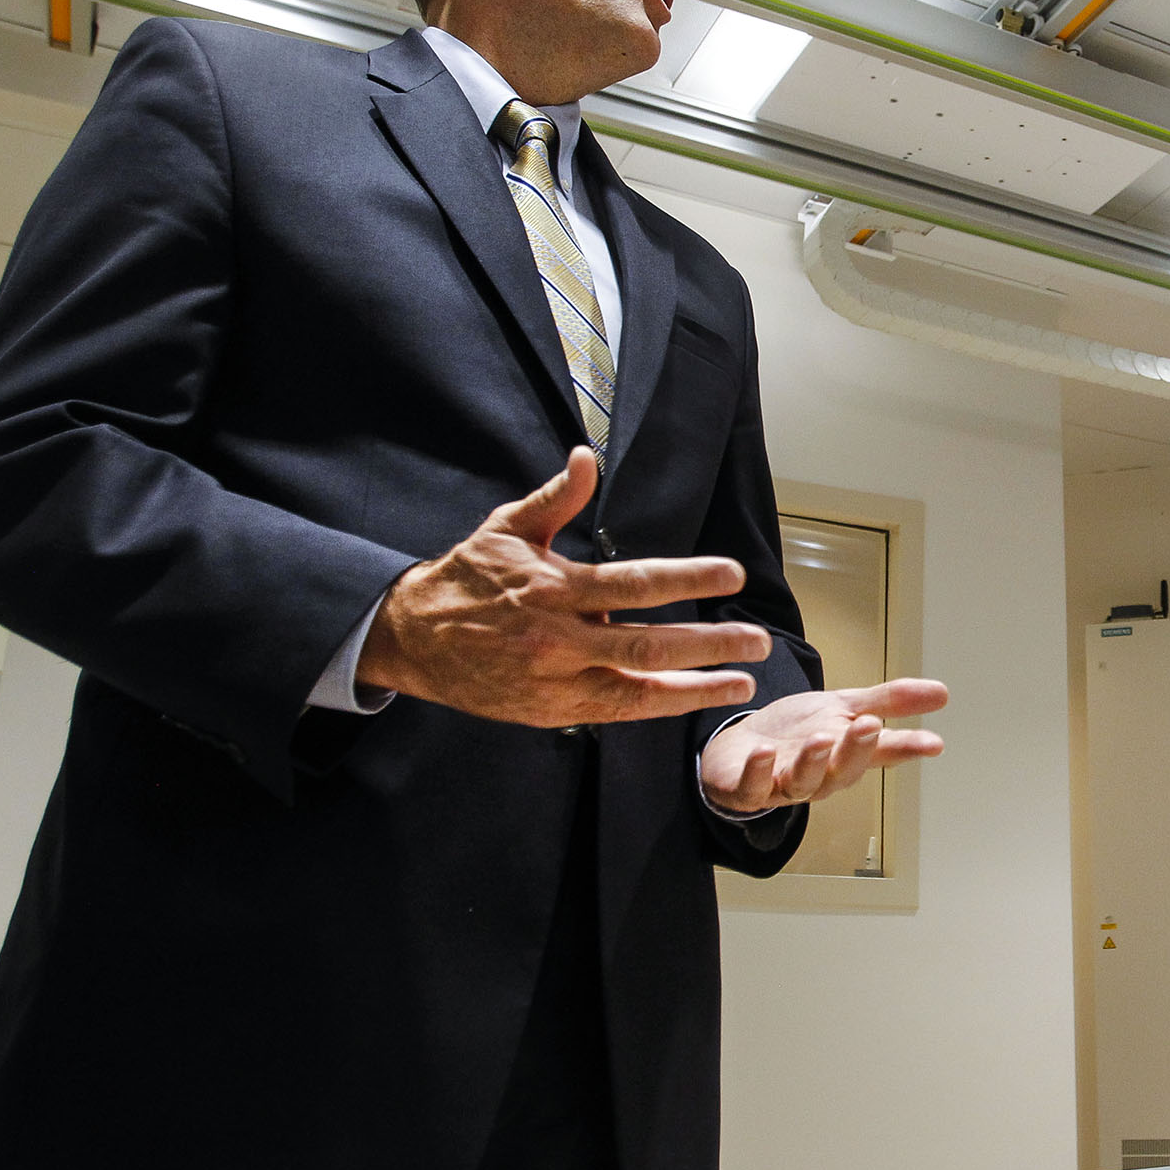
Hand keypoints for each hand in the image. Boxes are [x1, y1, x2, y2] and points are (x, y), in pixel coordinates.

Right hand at [356, 447, 771, 725]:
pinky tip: (694, 699)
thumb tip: (585, 458)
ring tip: (743, 683)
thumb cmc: (468, 577)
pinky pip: (615, 711)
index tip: (730, 574)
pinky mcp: (551, 709)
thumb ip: (556, 498)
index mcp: (554, 589)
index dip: (687, 578)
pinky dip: (659, 707)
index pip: (634, 584)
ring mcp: (556, 680)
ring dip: (697, 687)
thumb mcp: (507, 528)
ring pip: (638, 688)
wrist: (413, 638)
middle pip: (649, 645)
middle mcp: (559, 638)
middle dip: (710, 644)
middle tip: (757, 642)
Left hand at [700, 679, 948, 813]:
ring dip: (813, 762)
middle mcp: (819, 775)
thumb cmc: (793, 734)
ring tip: (821, 739)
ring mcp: (783, 785)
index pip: (881, 751)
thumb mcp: (843, 709)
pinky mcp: (746, 790)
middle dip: (857, 750)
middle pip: (843, 770)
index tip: (932, 743)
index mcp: (846, 756)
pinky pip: (753, 788)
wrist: (735, 749)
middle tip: (869, 726)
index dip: (906, 748)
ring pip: (803, 782)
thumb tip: (942, 692)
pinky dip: (758, 771)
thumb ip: (889, 702)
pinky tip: (763, 752)